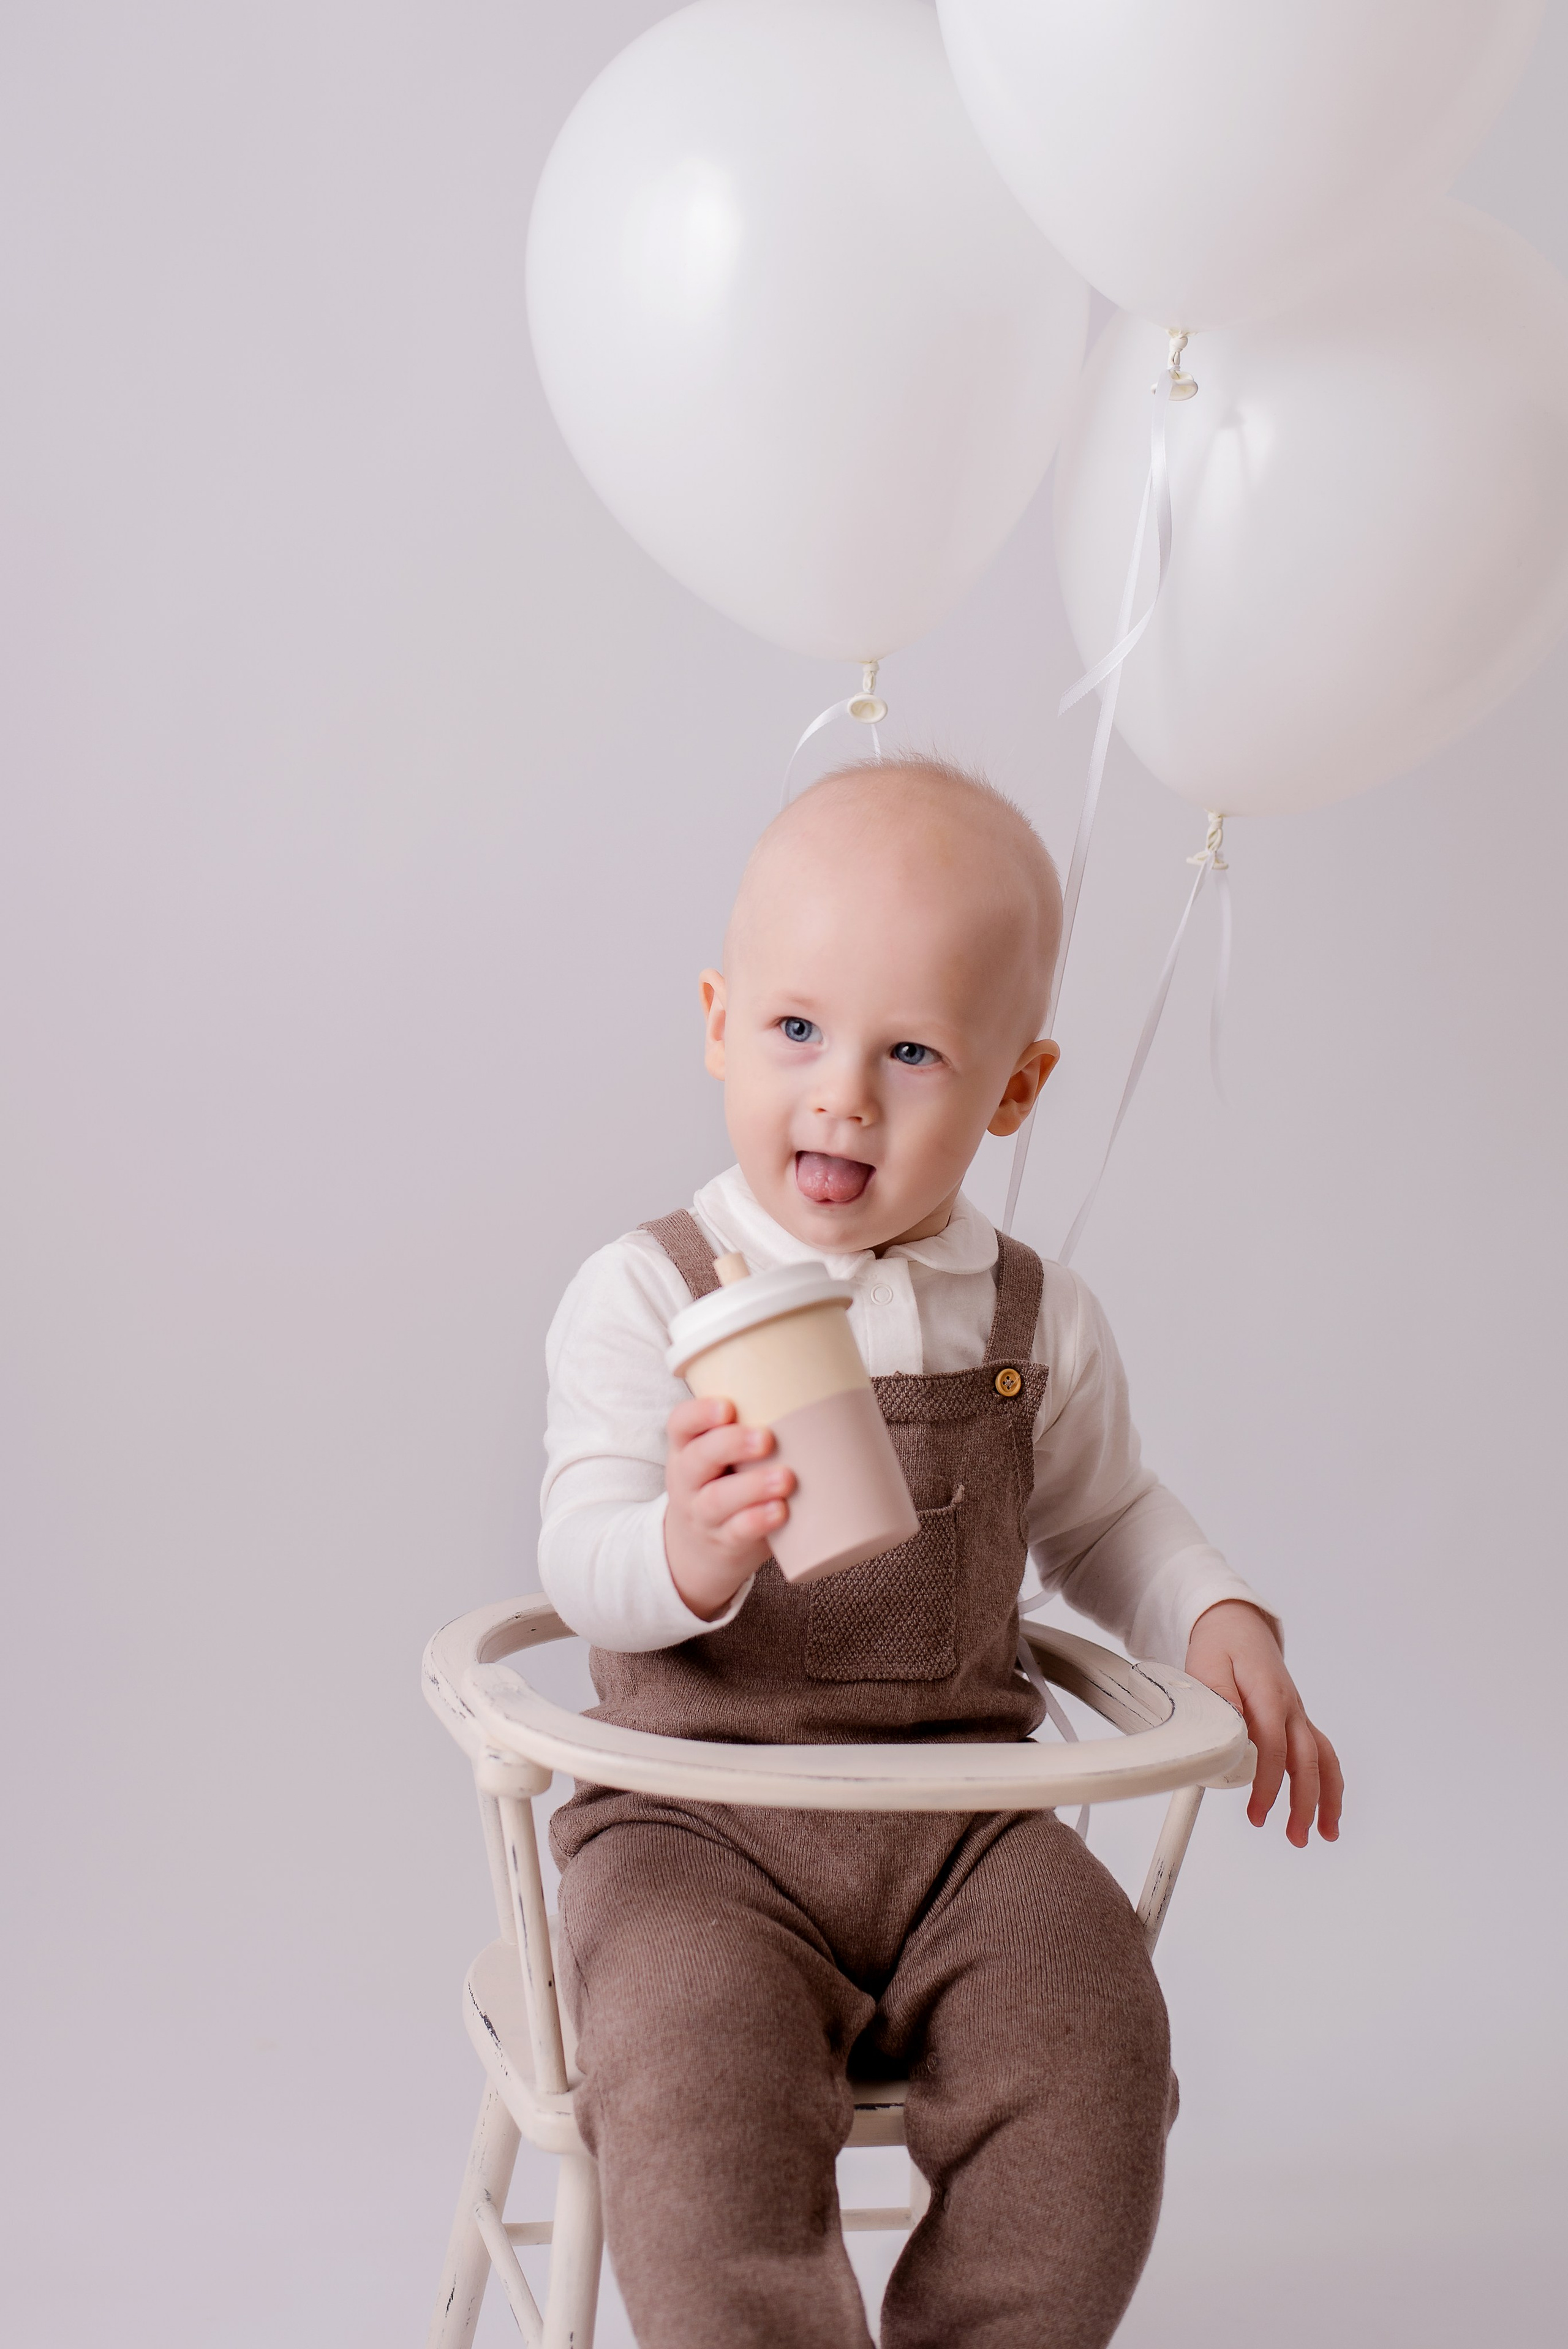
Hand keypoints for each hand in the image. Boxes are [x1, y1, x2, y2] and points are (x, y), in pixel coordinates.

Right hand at [663, 1395, 794, 1621]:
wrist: (699, 1553)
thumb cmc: (727, 1485)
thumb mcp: (724, 1458)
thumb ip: (755, 1429)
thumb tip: (830, 1393)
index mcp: (689, 1449)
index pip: (681, 1424)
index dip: (699, 1414)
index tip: (727, 1407)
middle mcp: (688, 1480)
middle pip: (699, 1458)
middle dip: (731, 1444)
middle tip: (767, 1438)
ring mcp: (703, 1514)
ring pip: (718, 1499)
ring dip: (752, 1487)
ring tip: (785, 1478)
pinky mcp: (724, 1542)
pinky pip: (737, 1532)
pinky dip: (758, 1522)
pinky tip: (780, 1512)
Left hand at [1184, 1600, 1342, 1847]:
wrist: (1236, 1627)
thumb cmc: (1219, 1648)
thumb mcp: (1206, 1664)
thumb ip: (1218, 1696)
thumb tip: (1230, 1727)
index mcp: (1268, 1695)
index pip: (1274, 1746)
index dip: (1268, 1783)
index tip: (1258, 1813)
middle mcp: (1290, 1708)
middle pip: (1307, 1759)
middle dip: (1305, 1802)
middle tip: (1295, 1836)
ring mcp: (1298, 1715)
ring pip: (1324, 1758)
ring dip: (1327, 1797)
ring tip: (1326, 1833)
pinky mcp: (1298, 1721)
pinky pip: (1322, 1753)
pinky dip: (1328, 1782)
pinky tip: (1326, 1810)